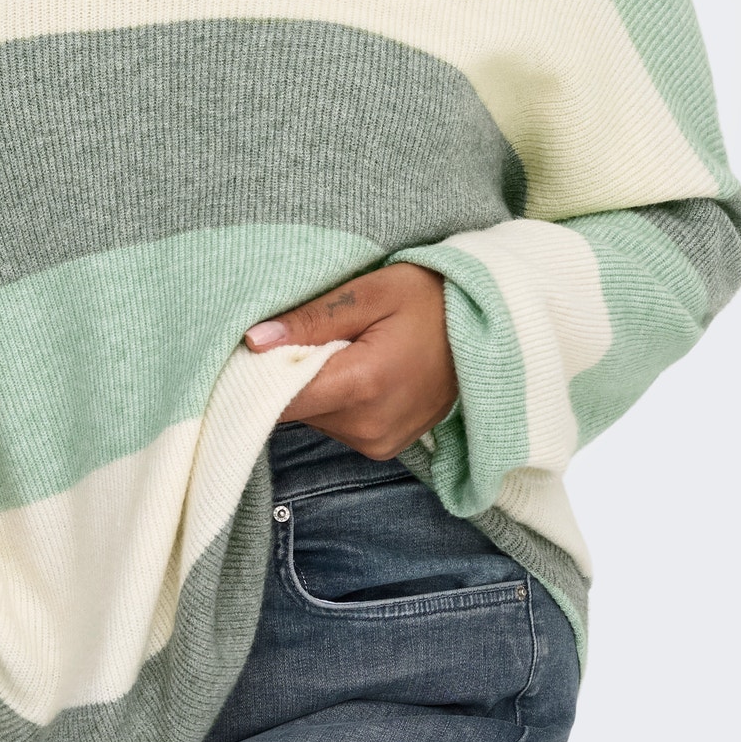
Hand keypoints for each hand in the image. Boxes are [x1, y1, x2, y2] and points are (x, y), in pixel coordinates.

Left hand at [243, 263, 457, 459]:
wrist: (486, 328)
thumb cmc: (429, 299)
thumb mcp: (371, 293)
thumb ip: (312, 319)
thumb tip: (254, 340)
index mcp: (362, 385)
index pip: (280, 397)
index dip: (259, 372)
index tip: (258, 345)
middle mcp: (368, 426)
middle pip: (294, 408)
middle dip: (291, 373)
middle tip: (314, 333)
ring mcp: (378, 443)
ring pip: (314, 417)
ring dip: (315, 386)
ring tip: (346, 349)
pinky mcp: (384, 449)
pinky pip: (336, 426)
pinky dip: (336, 400)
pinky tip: (359, 370)